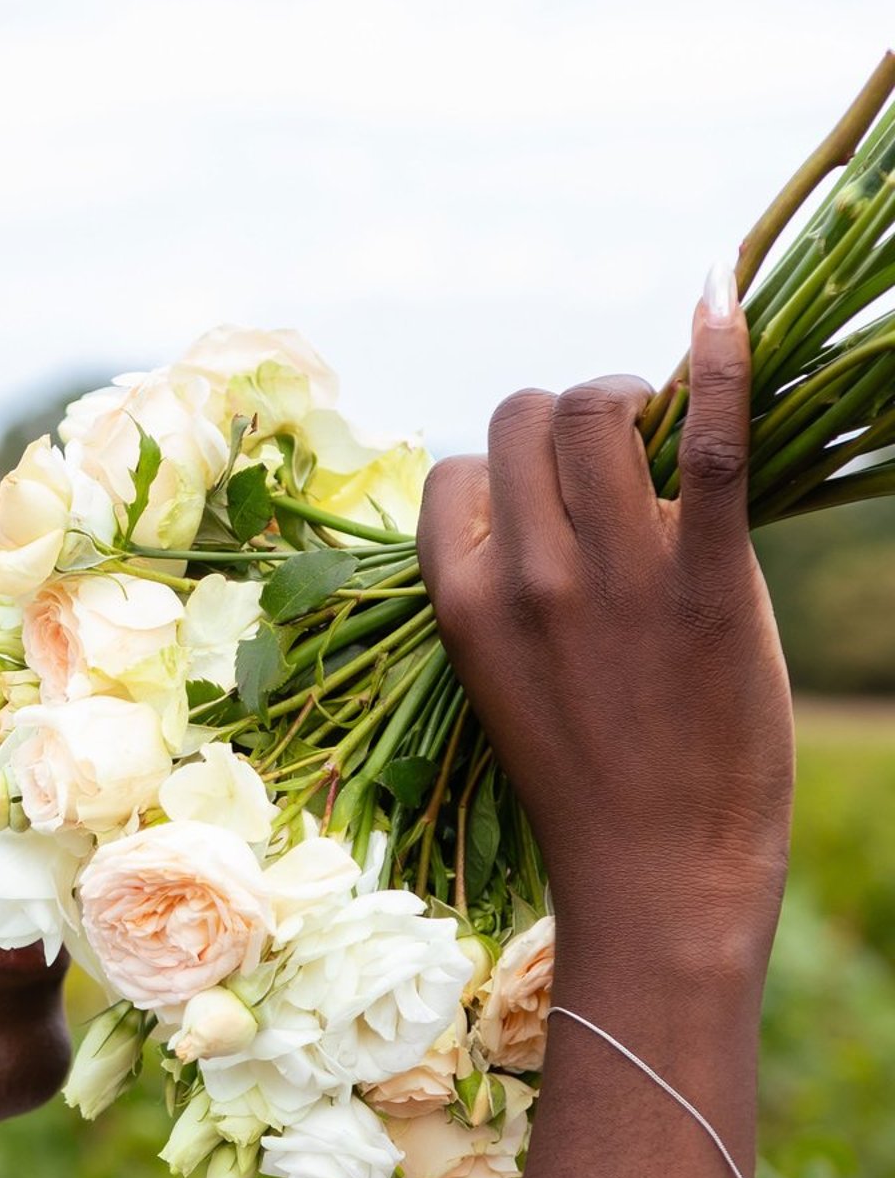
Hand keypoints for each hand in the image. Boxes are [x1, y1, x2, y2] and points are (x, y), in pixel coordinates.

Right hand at [417, 285, 792, 971]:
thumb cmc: (587, 790)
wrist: (660, 877)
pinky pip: (711, 440)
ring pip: (596, 407)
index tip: (548, 506)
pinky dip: (722, 360)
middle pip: (521, 417)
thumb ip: (505, 590)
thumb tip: (540, 495)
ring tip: (664, 438)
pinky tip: (721, 300)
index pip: (455, 469)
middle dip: (564, 423)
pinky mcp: (708, 580)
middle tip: (617, 463)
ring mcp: (616, 575)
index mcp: (461, 601)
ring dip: (628, 402)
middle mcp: (526, 574)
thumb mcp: (503, 682)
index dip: (502, 475)